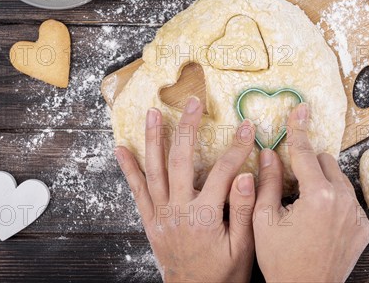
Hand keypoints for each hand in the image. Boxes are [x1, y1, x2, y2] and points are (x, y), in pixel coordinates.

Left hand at [115, 96, 256, 281]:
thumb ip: (244, 210)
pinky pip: (137, 191)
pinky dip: (128, 169)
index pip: (224, 172)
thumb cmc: (224, 273)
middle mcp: (179, 211)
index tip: (246, 127)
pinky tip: (121, 149)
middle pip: (181, 160)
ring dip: (153, 138)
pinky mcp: (151, 220)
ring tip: (152, 112)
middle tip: (192, 102)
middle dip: (187, 127)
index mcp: (205, 217)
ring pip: (154, 169)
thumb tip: (246, 175)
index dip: (237, 147)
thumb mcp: (244, 247)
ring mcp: (161, 214)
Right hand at [253, 103, 368, 282]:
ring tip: (306, 207)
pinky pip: (349, 201)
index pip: (304, 153)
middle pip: (325, 162)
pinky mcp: (364, 228)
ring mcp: (357, 215)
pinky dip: (335, 203)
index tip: (301, 109)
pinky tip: (320, 221)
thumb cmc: (281, 259)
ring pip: (339, 181)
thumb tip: (268, 153)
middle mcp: (343, 201)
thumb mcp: (264, 219)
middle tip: (293, 185)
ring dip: (323, 183)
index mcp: (317, 196)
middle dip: (309, 166)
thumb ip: (267, 181)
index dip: (298, 129)